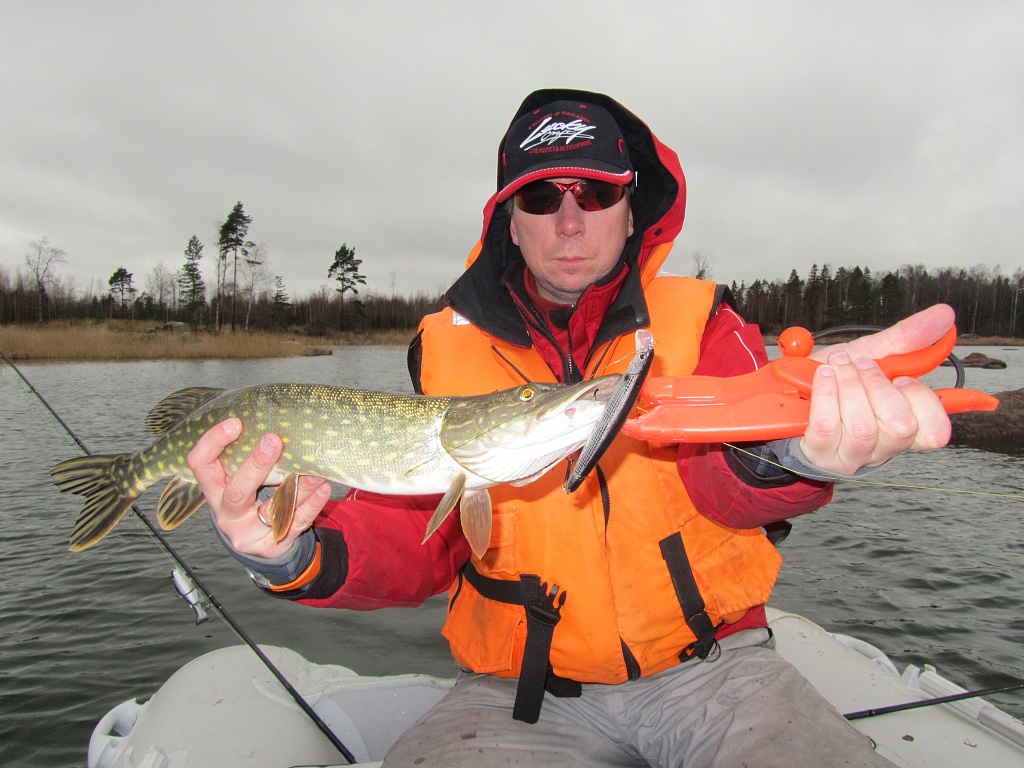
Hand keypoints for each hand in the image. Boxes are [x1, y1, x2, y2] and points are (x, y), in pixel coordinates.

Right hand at [187, 418, 331, 557]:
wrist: (259, 541)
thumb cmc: (251, 498)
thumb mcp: (242, 479)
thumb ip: (249, 457)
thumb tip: (280, 425)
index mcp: (214, 490)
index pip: (200, 464)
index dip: (213, 443)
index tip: (235, 422)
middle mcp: (226, 514)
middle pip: (236, 491)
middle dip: (256, 465)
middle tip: (273, 440)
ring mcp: (246, 533)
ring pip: (272, 509)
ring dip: (296, 487)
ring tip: (314, 470)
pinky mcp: (269, 547)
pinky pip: (293, 524)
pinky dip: (311, 505)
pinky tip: (322, 488)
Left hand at [800, 304, 953, 474]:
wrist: (788, 397)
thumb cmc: (835, 381)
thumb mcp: (870, 354)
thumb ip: (905, 339)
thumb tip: (945, 315)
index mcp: (903, 425)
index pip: (934, 431)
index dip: (922, 400)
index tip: (901, 376)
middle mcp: (882, 447)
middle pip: (900, 426)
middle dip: (877, 384)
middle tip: (858, 363)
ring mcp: (851, 455)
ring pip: (863, 428)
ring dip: (849, 386)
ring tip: (836, 366)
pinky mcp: (820, 453)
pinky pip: (828, 426)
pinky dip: (825, 394)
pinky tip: (821, 376)